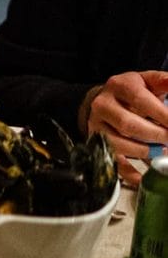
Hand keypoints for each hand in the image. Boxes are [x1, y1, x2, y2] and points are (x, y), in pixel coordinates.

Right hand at [83, 70, 167, 188]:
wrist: (101, 101)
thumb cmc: (130, 92)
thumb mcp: (147, 81)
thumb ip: (164, 81)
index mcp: (119, 85)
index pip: (141, 100)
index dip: (162, 115)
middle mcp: (103, 105)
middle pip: (128, 125)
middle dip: (156, 135)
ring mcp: (96, 125)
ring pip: (118, 143)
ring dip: (144, 151)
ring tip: (162, 151)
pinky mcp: (96, 143)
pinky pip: (111, 160)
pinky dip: (128, 172)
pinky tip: (143, 176)